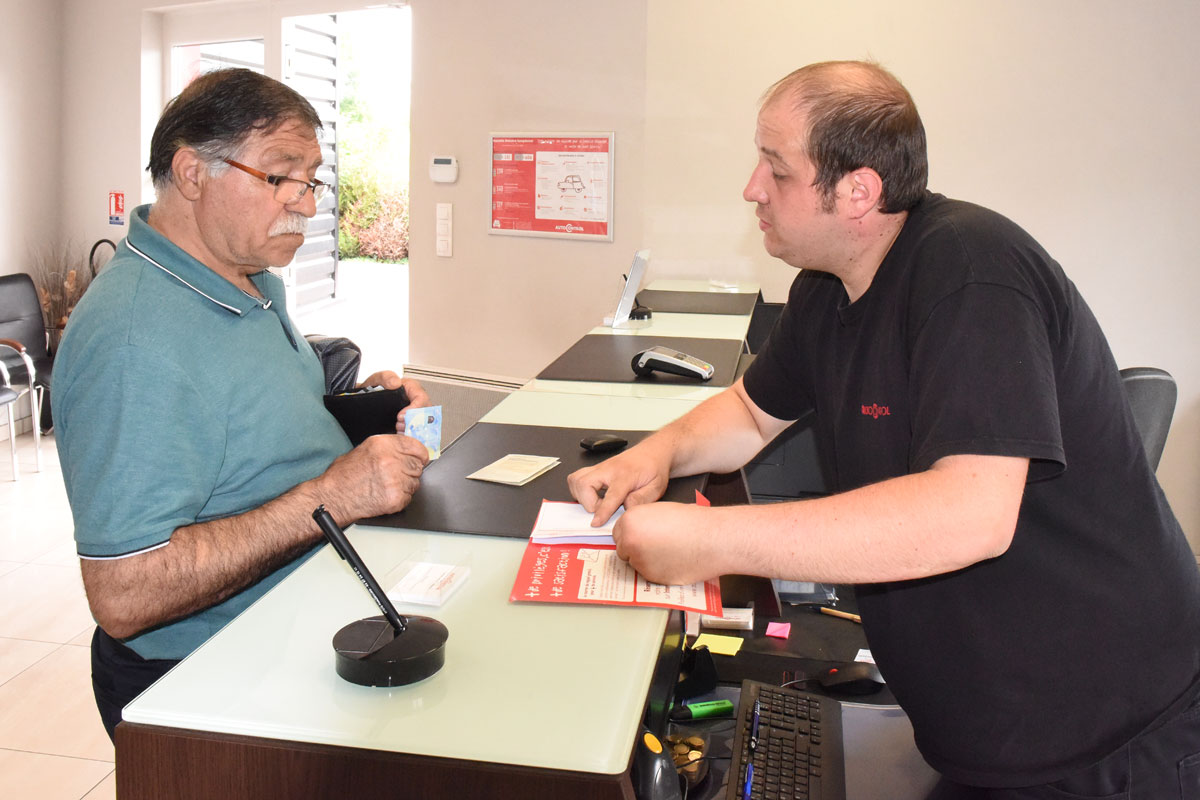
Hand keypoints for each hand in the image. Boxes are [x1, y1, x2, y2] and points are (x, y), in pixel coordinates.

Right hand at [314, 432, 428, 521]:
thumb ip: (388, 447)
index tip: (420, 457)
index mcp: (382, 445)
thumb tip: (406, 448)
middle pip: (418, 465)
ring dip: (406, 485)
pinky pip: (409, 497)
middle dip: (410, 470)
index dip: (419, 453)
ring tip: (387, 486)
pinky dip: (401, 498)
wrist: (333, 498)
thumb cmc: (343, 476)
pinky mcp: (395, 498)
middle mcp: (390, 460)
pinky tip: (386, 495)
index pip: (417, 446)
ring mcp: (394, 480)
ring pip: (415, 482)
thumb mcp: (364, 449)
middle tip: (397, 475)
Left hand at [357, 372, 430, 431]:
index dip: (414, 409)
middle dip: (414, 422)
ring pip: (423, 424)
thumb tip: (396, 383)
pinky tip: (401, 436)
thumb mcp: (377, 379)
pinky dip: (411, 436)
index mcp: (412, 388)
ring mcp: (415, 413)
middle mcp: (416, 401)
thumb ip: (386, 377)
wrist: (367, 401)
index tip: (400, 416)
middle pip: (426, 413)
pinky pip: (418, 431)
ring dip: (413, 430)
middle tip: (399, 426)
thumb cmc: (374, 389)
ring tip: (398, 432)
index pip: (422, 398)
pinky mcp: (411, 424)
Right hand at [567, 442, 671, 526]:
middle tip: (601, 509)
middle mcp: (609, 469)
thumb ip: (641, 500)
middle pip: (584, 483)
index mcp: (625, 474)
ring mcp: (600, 468)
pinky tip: (592, 496)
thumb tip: (626, 510)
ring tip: (596, 503)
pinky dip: (579, 490)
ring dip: (581, 496)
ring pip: (576, 479)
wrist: (652, 452)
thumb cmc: (654, 469)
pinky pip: (576, 478)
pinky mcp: (595, 470)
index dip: (602, 511)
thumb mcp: (656, 488)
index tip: (596, 522)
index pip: (611, 495)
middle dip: (587, 502)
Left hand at [613, 502, 719, 584]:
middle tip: (654, 546)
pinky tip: (673, 560)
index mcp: (630, 521)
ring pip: (635, 564)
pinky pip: (649, 575)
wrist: (711, 539)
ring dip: (646, 561)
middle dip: (634, 549)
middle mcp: (630, 541)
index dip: (631, 535)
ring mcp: (639, 561)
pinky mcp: (651, 577)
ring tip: (668, 551)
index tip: (640, 537)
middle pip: (623, 550)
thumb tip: (636, 530)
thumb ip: (643, 522)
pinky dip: (657, 571)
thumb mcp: (660, 511)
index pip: (618, 533)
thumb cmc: (692, 523)